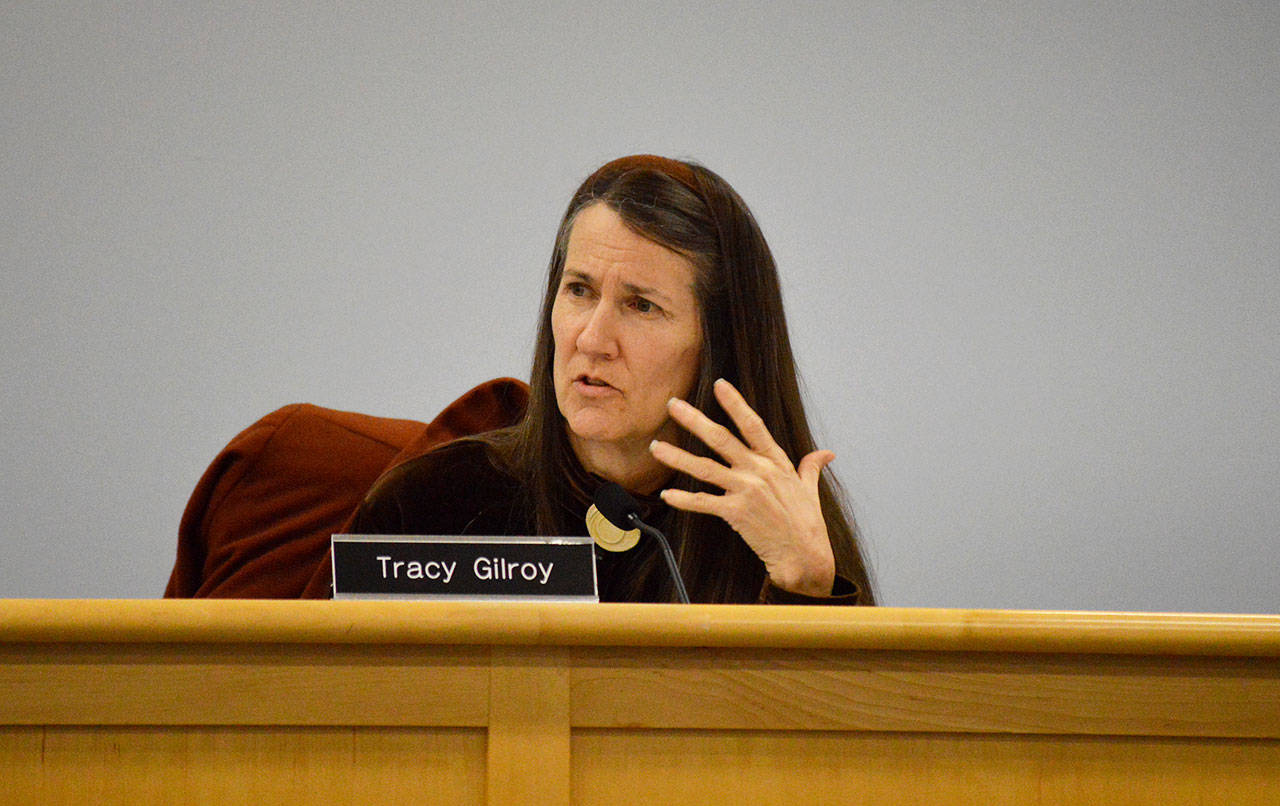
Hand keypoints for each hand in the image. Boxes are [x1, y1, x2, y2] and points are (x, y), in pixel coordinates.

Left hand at [650, 378, 835, 596]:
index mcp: (775, 461)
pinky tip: (667, 495)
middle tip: (673, 404)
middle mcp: (758, 471)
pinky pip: (704, 503)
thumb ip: (812, 467)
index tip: (720, 385)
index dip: (735, 404)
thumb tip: (827, 453)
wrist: (804, 555)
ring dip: (678, 457)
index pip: (753, 425)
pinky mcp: (735, 513)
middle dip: (694, 420)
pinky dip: (684, 499)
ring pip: (704, 468)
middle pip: (720, 439)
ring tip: (656, 447)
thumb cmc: (807, 523)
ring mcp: (745, 491)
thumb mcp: (810, 489)